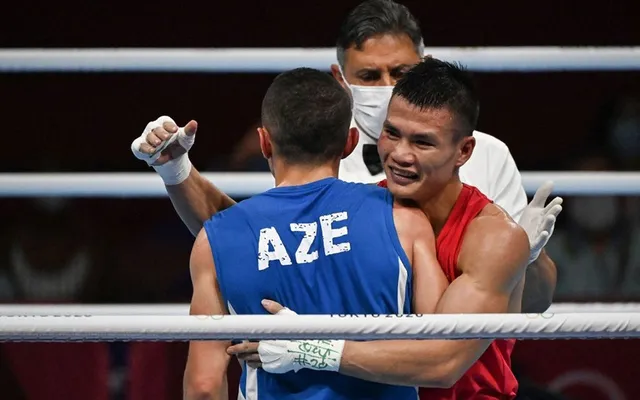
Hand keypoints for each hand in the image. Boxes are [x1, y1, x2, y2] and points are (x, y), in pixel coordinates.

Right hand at [130, 116, 197, 184]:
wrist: (174, 161)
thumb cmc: (179, 146)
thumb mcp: (186, 139)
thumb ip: (189, 131)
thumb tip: (194, 123)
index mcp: (165, 125)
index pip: (164, 121)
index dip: (168, 125)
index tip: (175, 131)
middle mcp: (154, 129)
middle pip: (154, 127)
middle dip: (160, 132)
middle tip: (166, 138)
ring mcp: (147, 138)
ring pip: (147, 136)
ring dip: (152, 140)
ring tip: (158, 145)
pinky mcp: (141, 148)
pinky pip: (138, 146)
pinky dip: (143, 148)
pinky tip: (150, 152)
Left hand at [227, 300, 344, 373]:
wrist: (307, 350)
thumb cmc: (297, 333)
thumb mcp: (287, 317)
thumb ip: (275, 309)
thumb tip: (264, 301)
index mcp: (266, 339)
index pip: (247, 343)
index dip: (238, 344)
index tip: (230, 343)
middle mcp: (265, 351)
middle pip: (247, 353)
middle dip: (238, 352)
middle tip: (230, 351)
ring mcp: (269, 361)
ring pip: (252, 361)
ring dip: (245, 358)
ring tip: (241, 356)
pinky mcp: (274, 367)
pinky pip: (260, 367)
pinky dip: (254, 364)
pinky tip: (252, 362)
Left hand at [518, 181, 562, 264]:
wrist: (522, 244)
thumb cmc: (530, 224)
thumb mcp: (534, 208)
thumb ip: (542, 195)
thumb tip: (551, 181)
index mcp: (544, 217)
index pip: (549, 209)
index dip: (553, 204)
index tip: (558, 199)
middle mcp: (544, 226)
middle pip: (549, 219)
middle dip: (553, 212)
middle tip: (558, 206)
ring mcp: (539, 236)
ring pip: (545, 229)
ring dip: (549, 223)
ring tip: (551, 216)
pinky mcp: (533, 245)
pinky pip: (539, 242)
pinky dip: (542, 238)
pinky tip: (544, 233)